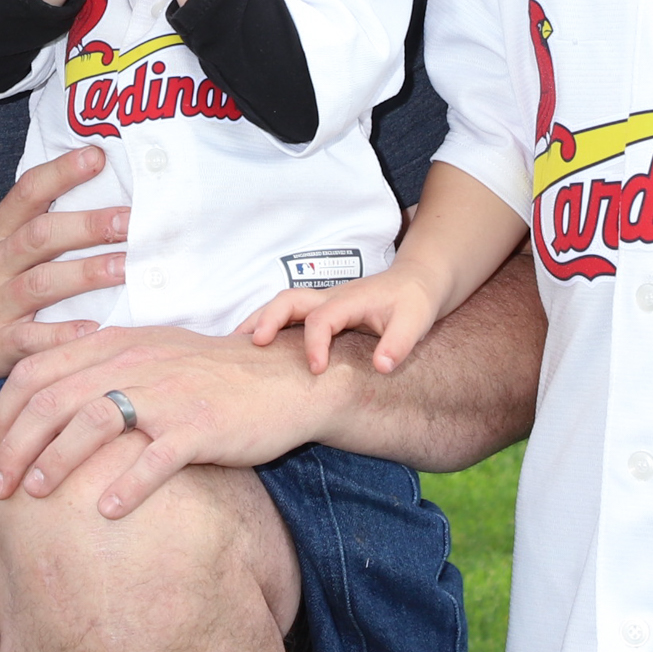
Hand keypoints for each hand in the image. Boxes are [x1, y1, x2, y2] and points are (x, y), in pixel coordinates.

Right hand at [0, 145, 127, 431]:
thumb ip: (34, 228)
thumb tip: (98, 198)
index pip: (26, 193)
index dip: (61, 172)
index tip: (97, 156)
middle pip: (40, 236)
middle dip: (87, 226)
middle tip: (130, 221)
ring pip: (41, 284)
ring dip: (87, 273)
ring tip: (127, 269)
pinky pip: (32, 339)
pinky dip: (63, 334)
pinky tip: (95, 328)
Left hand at [0, 323, 339, 519]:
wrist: (281, 378)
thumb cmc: (211, 374)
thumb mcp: (149, 356)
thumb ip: (101, 369)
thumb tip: (49, 402)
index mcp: (116, 345)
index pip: (37, 370)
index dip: (3, 411)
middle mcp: (134, 364)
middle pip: (53, 400)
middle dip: (13, 445)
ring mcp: (166, 394)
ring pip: (91, 423)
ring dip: (55, 461)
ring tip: (35, 493)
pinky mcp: (199, 426)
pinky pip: (153, 459)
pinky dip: (125, 487)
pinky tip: (107, 512)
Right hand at [247, 271, 443, 373]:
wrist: (418, 281)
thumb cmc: (415, 301)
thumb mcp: (415, 322)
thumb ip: (399, 345)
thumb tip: (382, 368)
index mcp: (349, 300)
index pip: (321, 319)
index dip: (315, 344)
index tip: (316, 370)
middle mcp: (330, 297)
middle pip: (288, 300)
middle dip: (266, 320)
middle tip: (251, 346)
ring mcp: (324, 302)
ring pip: (283, 305)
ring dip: (259, 321)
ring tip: (234, 346)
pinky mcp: (323, 310)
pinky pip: (289, 314)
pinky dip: (268, 325)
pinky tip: (255, 347)